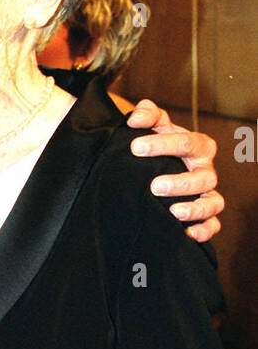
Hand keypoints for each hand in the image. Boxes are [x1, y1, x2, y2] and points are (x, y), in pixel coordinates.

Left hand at [127, 100, 221, 242]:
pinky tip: (186, 233)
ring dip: (195, 209)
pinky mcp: (205, 216)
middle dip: (180, 182)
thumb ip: (147, 114)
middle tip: (154, 186)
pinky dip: (204, 230)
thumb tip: (136, 119)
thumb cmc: (157, 144)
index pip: (187, 142)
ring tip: (173, 211)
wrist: (154, 163)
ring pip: (213, 203)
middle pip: (204, 177)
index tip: (135, 147)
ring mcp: (207, 194)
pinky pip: (213, 225)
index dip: (162, 144)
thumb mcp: (153, 126)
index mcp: (198, 146)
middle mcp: (206, 170)